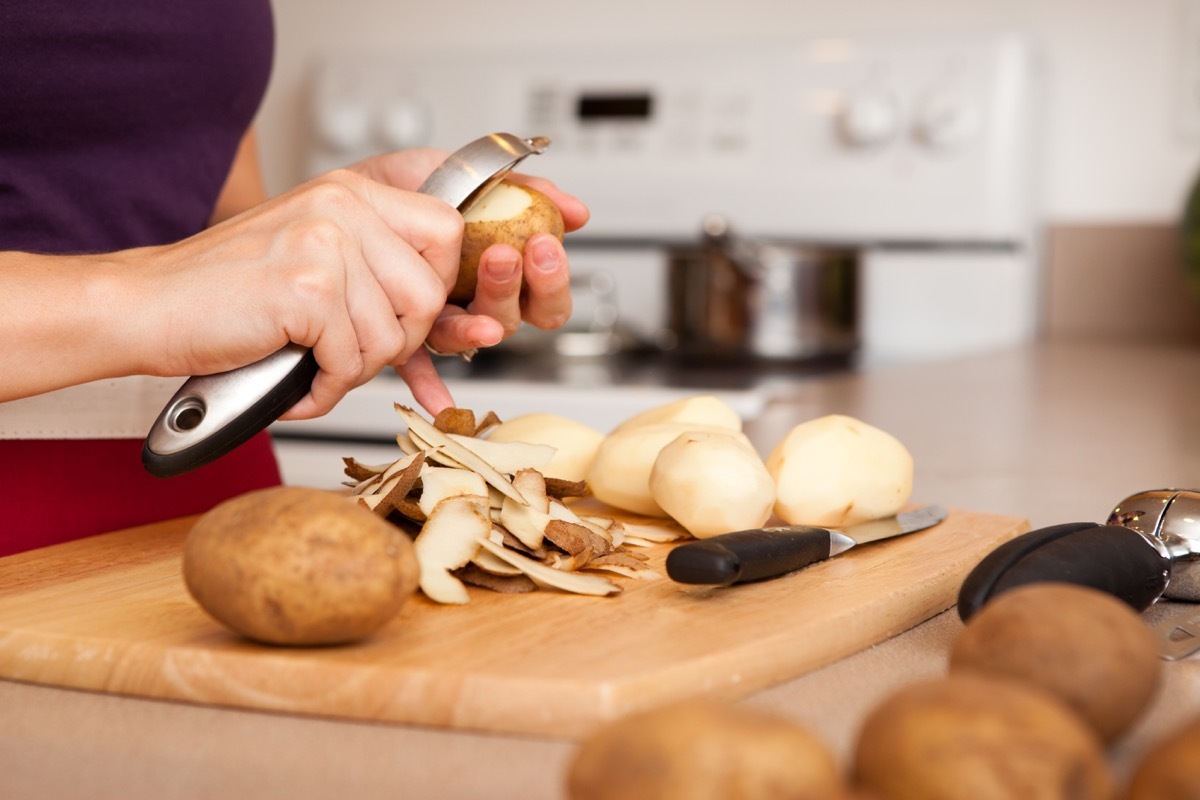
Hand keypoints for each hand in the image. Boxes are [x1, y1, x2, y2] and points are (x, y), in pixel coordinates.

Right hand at [129, 166, 463, 419]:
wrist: (146, 305)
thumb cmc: (226, 291)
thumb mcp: (311, 251)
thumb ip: (374, 260)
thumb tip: (443, 302)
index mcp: (352, 192)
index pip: (446, 231)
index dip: (436, 284)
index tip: (402, 313)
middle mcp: (343, 207)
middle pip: (429, 292)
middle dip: (399, 340)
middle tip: (352, 351)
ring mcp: (325, 244)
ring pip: (392, 335)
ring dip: (355, 369)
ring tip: (313, 364)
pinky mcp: (306, 289)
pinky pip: (350, 361)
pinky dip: (325, 389)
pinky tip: (296, 382)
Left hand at [353, 150, 589, 411]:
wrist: (355, 192)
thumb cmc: (415, 189)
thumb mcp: (472, 175)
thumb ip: (526, 190)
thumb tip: (575, 211)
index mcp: (502, 274)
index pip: (546, 298)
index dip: (552, 279)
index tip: (545, 245)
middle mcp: (477, 305)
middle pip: (515, 319)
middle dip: (516, 290)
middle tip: (508, 255)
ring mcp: (442, 321)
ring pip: (471, 338)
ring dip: (477, 323)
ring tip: (462, 291)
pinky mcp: (405, 334)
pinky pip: (418, 367)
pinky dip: (428, 386)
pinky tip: (439, 401)